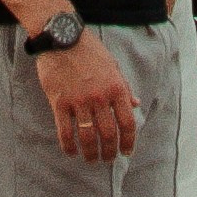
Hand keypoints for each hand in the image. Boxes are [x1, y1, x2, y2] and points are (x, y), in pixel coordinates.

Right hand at [35, 31, 138, 162]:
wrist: (62, 37)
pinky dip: (69, 146)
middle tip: (108, 159)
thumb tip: (136, 104)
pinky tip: (71, 152)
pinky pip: (65, 132)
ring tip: (91, 159)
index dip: (129, 142)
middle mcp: (100, 97)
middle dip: (110, 152)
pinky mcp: (60, 103)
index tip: (127, 152)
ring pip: (88, 137)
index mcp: (116, 88)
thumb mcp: (113, 66)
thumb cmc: (90, 50)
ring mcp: (79, 101)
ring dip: (91, 153)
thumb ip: (124, 87)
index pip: (128, 123)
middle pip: (108, 134)